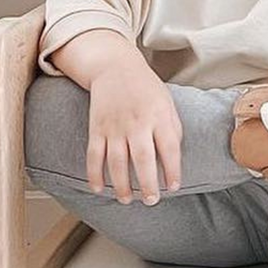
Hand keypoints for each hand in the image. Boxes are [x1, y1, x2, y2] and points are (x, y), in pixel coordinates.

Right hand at [85, 59, 182, 203]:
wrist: (115, 67)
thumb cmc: (146, 88)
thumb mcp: (167, 103)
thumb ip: (172, 129)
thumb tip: (173, 159)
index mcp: (158, 116)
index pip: (169, 148)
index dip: (172, 170)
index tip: (174, 187)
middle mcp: (137, 122)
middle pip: (142, 158)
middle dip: (147, 183)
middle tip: (152, 201)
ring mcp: (114, 126)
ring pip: (116, 162)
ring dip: (121, 185)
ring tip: (128, 200)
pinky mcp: (96, 128)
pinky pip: (94, 155)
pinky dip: (94, 175)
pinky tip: (98, 189)